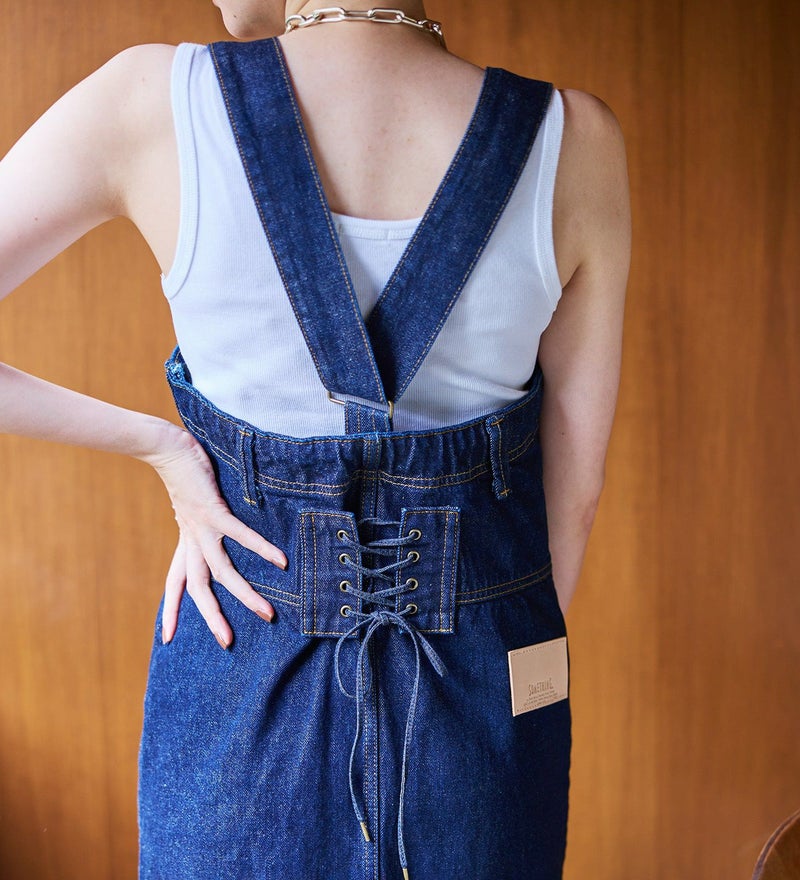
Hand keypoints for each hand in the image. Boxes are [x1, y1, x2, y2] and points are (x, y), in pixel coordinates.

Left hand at [145, 424, 286, 648]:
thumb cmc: (183, 474)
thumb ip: (200, 521)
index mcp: (185, 541)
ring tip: (266, 613)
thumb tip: (211, 525)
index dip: (171, 609)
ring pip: (221, 571)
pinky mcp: (214, 511)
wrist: (167, 449)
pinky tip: (280, 561)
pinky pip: (240, 536)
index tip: (167, 637)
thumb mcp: (190, 506)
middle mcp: (191, 540)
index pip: (175, 583)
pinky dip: (260, 549)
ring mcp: (202, 527)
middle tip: (227, 642)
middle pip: (198, 587)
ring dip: (244, 594)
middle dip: (212, 616)